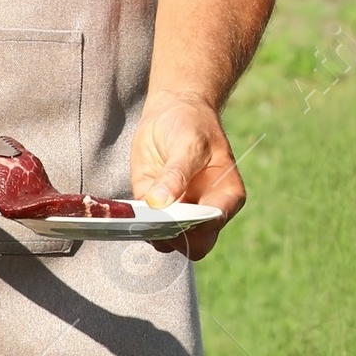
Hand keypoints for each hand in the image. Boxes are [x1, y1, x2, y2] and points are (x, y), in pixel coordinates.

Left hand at [130, 88, 244, 259]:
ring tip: (140, 213)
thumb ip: (176, 174)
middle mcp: (205, 210)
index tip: (174, 213)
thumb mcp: (188, 144)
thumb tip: (160, 203)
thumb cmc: (192, 125)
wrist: (173, 111)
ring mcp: (180, 212)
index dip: (195, 225)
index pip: (214, 223)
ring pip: (168, 241)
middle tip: (154, 218)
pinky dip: (137, 224)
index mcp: (226, 195)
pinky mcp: (155, 208)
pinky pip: (146, 227)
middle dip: (174, 236)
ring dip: (152, 233)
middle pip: (194, 244)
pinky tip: (129, 212)